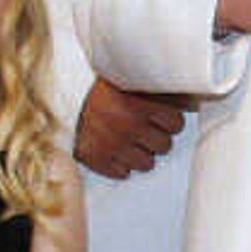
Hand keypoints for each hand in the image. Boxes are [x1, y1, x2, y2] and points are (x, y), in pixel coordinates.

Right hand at [75, 79, 191, 177]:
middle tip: (142, 127)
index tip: (160, 117)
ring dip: (140, 152)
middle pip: (164, 145)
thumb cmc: (95, 85)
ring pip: (147, 163)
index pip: (176, 123)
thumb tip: (192, 102)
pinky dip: (119, 163)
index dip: (169, 120)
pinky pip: (122, 173)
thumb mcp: (127, 78)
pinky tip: (113, 148)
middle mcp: (128, 127)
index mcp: (138, 103)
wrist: (57, 94)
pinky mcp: (97, 160)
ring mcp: (113, 146)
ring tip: (127, 139)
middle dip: (156, 137)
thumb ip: (158, 89)